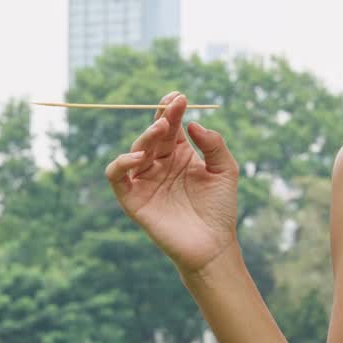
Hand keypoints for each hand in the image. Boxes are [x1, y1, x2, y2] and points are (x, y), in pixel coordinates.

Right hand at [105, 92, 240, 275]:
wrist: (213, 245)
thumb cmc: (220, 208)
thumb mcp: (226, 169)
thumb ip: (214, 144)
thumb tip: (193, 124)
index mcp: (180, 154)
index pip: (171, 124)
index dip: (172, 108)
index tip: (180, 97)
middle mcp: (160, 164)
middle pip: (153, 133)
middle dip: (162, 116)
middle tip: (173, 107)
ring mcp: (145, 180)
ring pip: (135, 149)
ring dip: (146, 135)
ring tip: (162, 127)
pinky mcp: (133, 199)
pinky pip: (116, 176)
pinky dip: (121, 163)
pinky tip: (139, 156)